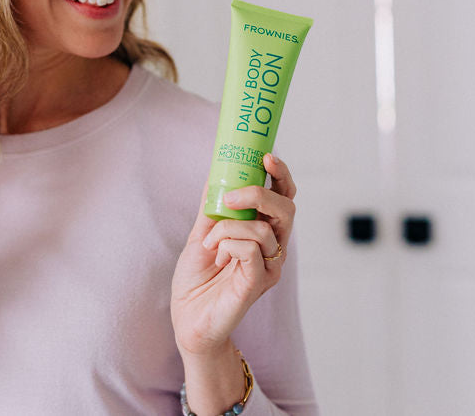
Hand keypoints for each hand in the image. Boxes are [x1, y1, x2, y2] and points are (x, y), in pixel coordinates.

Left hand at [171, 153, 296, 358]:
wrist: (187, 317)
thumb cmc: (197, 279)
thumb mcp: (202, 233)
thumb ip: (212, 206)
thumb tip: (215, 173)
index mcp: (263, 233)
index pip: (284, 198)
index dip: (281, 175)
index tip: (266, 156)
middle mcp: (273, 248)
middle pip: (287, 209)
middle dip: (260, 194)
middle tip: (231, 196)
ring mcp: (268, 266)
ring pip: (265, 228)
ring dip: (229, 227)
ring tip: (209, 242)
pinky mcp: (258, 282)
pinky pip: (251, 249)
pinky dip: (227, 243)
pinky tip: (216, 256)